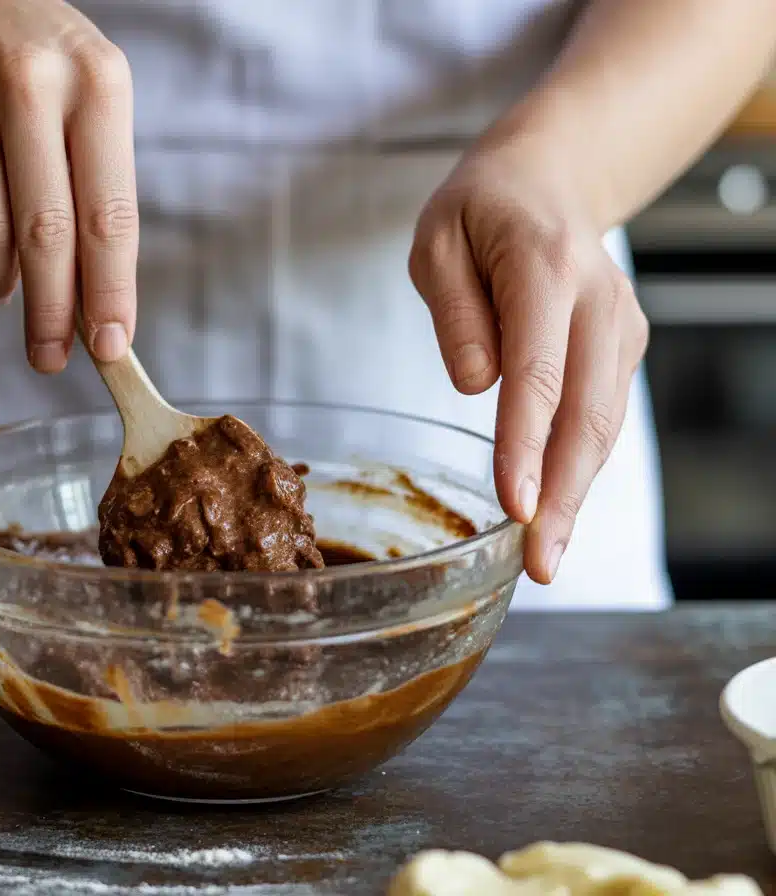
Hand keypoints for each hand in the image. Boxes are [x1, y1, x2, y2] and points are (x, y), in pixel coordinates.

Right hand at [0, 0, 137, 370]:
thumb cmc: (37, 65)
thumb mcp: (88, 102)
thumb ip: (94, 192)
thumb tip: (94, 303)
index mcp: (96, 81)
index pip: (108, 214)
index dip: (110, 292)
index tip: (111, 347)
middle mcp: (28, 79)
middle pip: (43, 235)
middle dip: (51, 313)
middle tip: (50, 357)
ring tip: (4, 292)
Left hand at [408, 140, 649, 583]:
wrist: (551, 179)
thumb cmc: (481, 211)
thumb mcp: (437, 242)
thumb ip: (454, 312)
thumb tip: (476, 386)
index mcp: (545, 270)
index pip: (538, 372)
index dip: (526, 445)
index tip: (515, 505)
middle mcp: (597, 301)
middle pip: (587, 413)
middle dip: (564, 495)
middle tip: (541, 562)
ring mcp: (618, 325)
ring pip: (604, 423)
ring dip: (578, 493)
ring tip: (549, 554)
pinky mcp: (621, 345)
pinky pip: (602, 413)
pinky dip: (581, 464)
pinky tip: (557, 507)